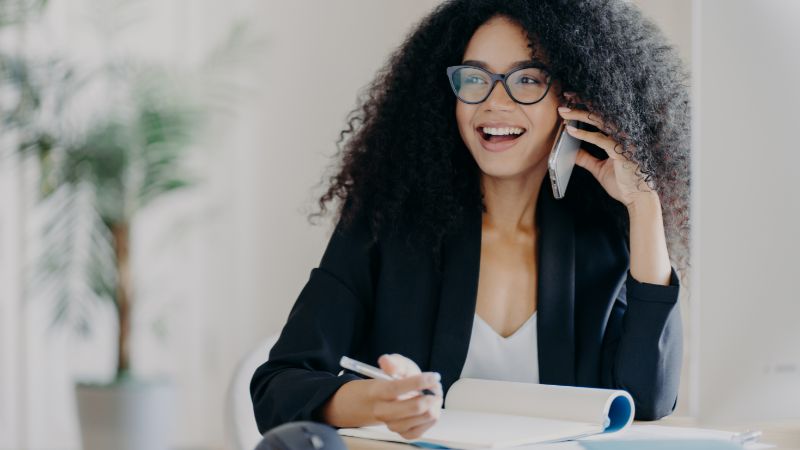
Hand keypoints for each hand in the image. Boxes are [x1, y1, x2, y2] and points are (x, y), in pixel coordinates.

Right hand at [367, 353, 442, 439]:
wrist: (387, 399)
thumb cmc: (394, 379)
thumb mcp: (395, 364)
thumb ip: (392, 362)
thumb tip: (386, 362)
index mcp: (377, 391)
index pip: (396, 388)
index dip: (417, 382)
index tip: (434, 377)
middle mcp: (382, 411)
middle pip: (414, 407)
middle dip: (431, 396)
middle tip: (436, 387)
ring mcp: (393, 424)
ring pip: (423, 417)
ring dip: (434, 405)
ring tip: (432, 396)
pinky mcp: (403, 433)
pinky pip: (423, 428)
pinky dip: (431, 418)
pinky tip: (429, 408)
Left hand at [557, 94, 656, 208]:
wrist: (638, 200)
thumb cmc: (623, 184)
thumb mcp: (599, 169)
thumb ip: (586, 158)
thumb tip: (571, 151)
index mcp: (619, 139)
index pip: (601, 119)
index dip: (586, 109)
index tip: (570, 103)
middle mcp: (623, 137)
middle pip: (600, 115)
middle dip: (581, 107)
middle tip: (563, 103)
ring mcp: (624, 143)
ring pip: (600, 122)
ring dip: (580, 115)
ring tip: (564, 113)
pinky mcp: (623, 152)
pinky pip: (601, 139)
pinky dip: (584, 134)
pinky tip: (570, 131)